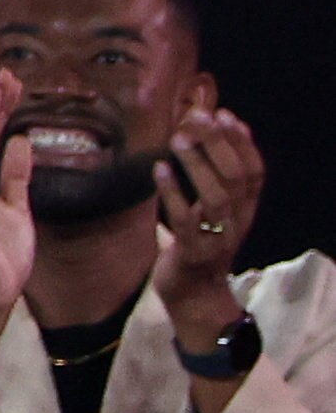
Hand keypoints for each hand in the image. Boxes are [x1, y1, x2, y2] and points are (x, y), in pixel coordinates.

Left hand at [154, 106, 260, 333]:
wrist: (194, 297)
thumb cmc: (198, 247)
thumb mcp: (212, 216)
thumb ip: (211, 186)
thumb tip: (197, 143)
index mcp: (245, 211)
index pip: (254, 171)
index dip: (242, 142)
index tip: (224, 115)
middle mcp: (237, 222)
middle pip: (236, 176)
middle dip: (218, 143)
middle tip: (196, 117)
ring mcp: (217, 238)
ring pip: (216, 196)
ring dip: (196, 163)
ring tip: (177, 138)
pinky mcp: (192, 253)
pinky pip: (183, 220)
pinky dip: (172, 192)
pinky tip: (159, 170)